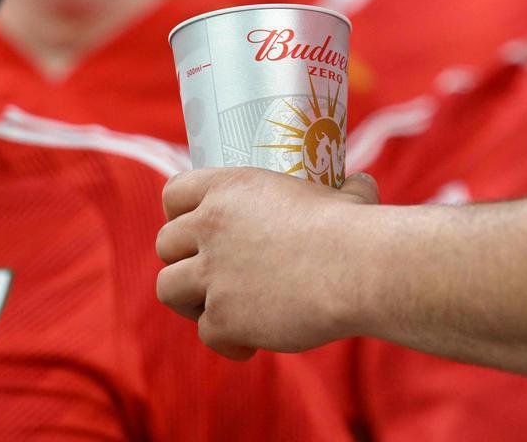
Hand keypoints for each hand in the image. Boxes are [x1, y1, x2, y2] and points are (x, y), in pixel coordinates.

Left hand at [156, 167, 379, 358]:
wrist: (359, 269)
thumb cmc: (357, 227)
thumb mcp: (342, 194)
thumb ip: (341, 188)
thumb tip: (361, 184)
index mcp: (230, 188)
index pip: (174, 193)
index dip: (180, 213)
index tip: (197, 229)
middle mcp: (211, 227)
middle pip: (165, 244)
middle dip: (184, 261)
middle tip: (211, 275)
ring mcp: (213, 274)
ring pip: (168, 288)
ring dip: (191, 301)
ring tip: (220, 310)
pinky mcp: (224, 317)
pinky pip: (207, 334)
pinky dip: (228, 341)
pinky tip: (252, 343)